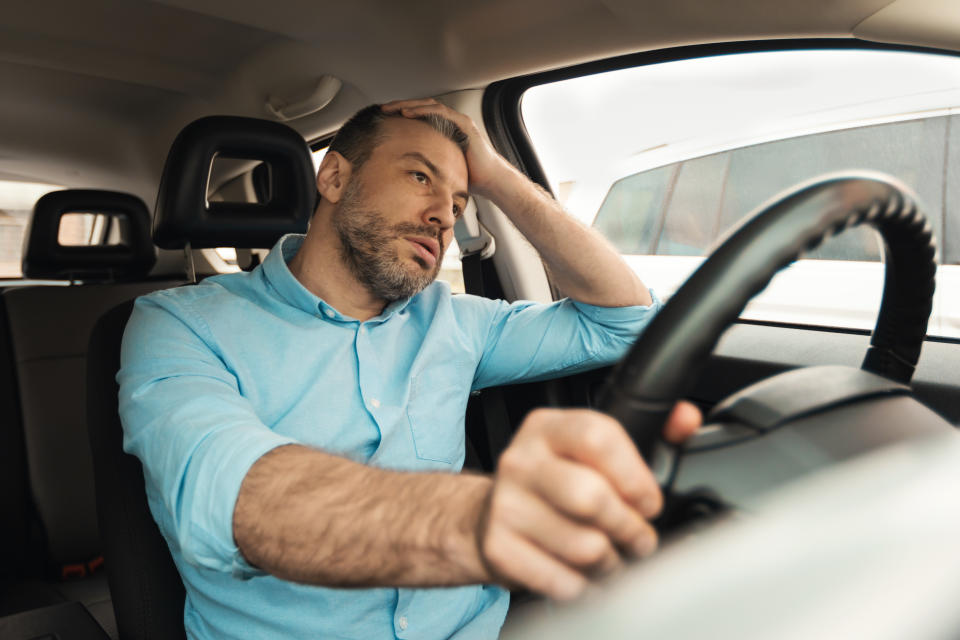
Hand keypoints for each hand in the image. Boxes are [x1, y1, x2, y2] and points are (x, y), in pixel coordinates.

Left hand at [381, 98, 511, 198]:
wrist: (491, 180)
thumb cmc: (470, 177)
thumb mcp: (442, 169)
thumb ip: (429, 166)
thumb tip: (409, 177)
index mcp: (446, 130)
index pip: (422, 116)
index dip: (404, 114)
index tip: (386, 118)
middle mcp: (453, 122)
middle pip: (423, 107)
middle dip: (402, 106)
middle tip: (383, 109)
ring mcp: (459, 121)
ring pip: (429, 105)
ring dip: (409, 105)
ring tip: (391, 108)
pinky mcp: (464, 124)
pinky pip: (440, 112)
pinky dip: (423, 110)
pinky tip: (408, 113)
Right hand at [478, 402, 700, 599]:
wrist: (492, 515)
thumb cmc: (554, 481)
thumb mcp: (589, 449)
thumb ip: (648, 432)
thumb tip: (686, 419)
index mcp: (547, 428)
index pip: (598, 438)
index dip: (636, 477)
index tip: (648, 501)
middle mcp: (521, 460)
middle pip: (591, 497)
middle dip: (630, 527)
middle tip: (638, 538)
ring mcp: (505, 505)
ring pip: (584, 546)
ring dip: (612, 562)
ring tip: (611, 557)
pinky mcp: (499, 548)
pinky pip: (562, 580)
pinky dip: (584, 586)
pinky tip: (584, 574)